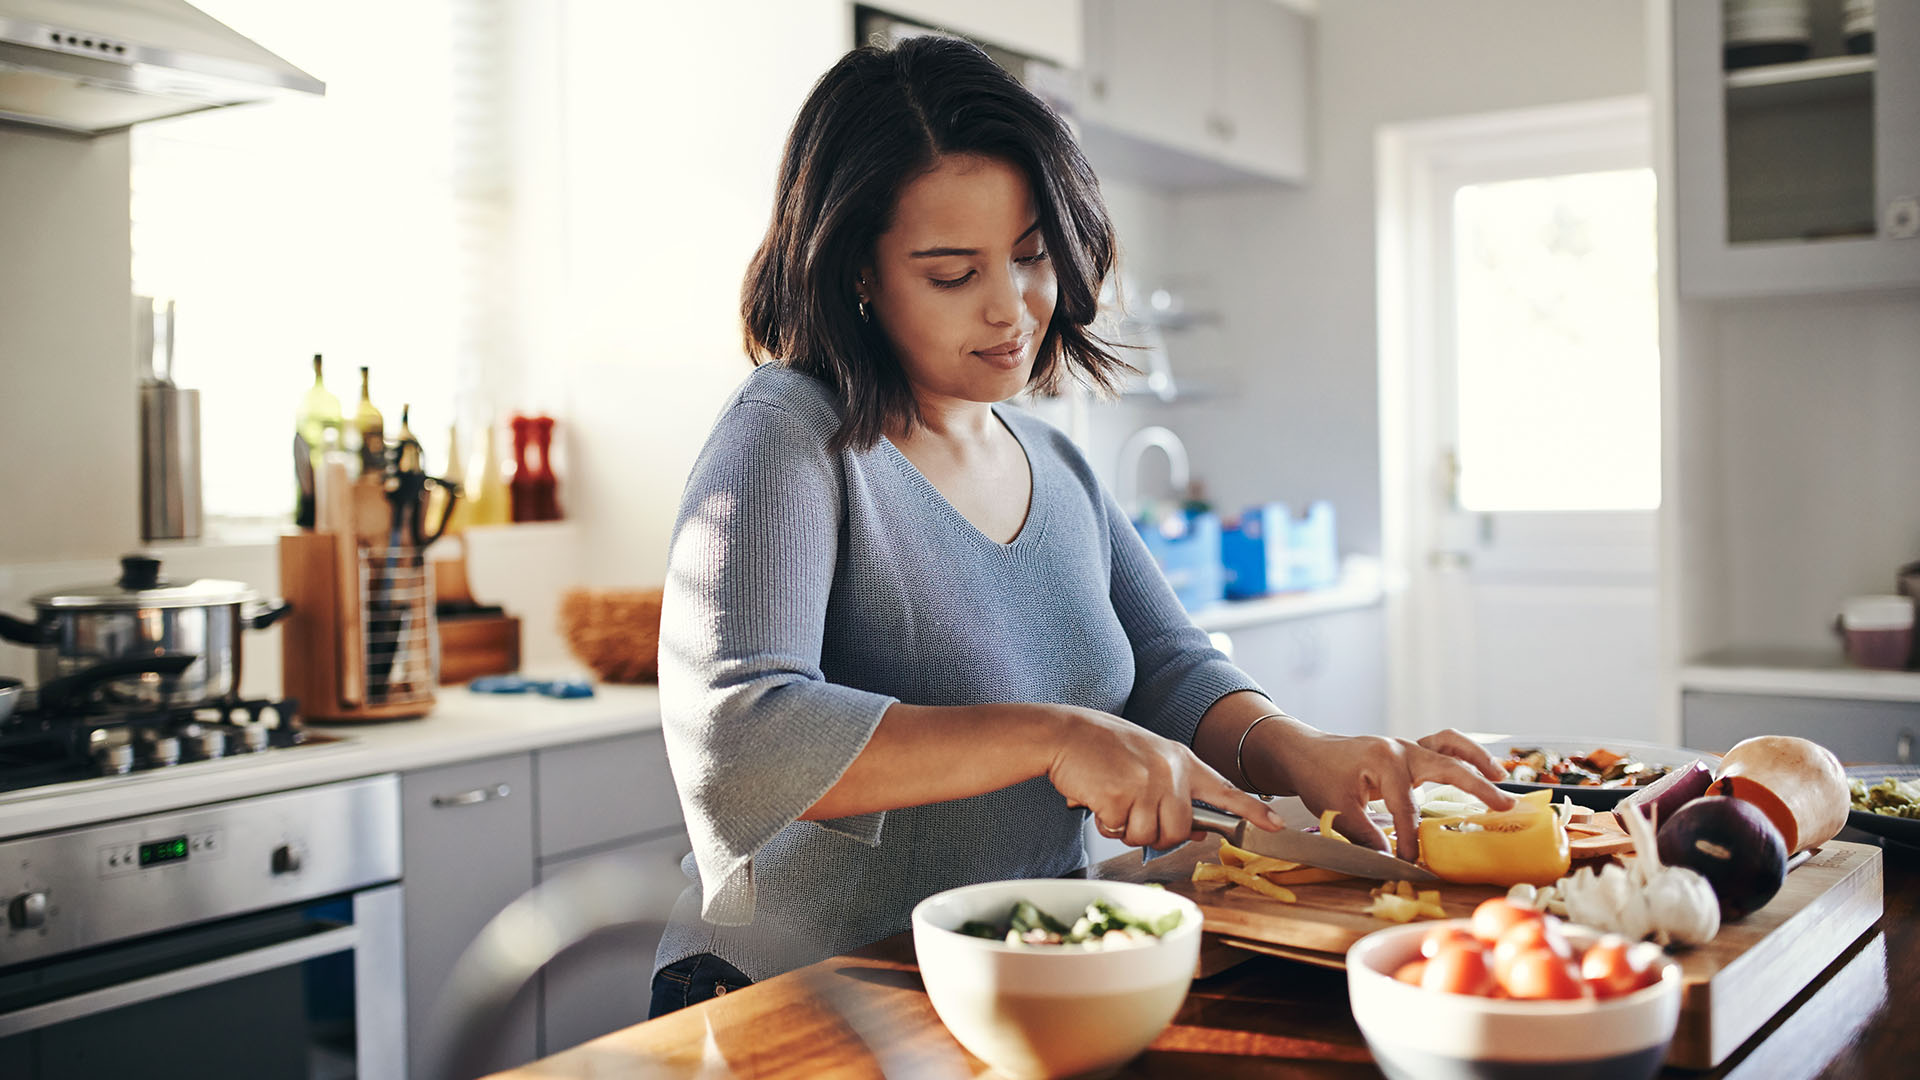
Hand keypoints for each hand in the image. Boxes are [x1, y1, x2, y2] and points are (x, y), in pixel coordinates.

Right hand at [1044, 706, 1284, 849]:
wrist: (1066, 733)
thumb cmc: (1104, 750)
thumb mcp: (1149, 762)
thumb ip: (1176, 791)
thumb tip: (1200, 830)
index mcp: (1181, 760)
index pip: (1225, 790)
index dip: (1251, 811)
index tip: (1276, 826)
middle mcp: (1170, 771)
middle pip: (1180, 830)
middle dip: (1156, 833)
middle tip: (1132, 813)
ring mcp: (1146, 783)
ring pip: (1150, 836)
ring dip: (1127, 829)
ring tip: (1113, 801)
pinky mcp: (1120, 796)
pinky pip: (1120, 831)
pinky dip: (1106, 823)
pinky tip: (1097, 799)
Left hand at [1251, 724, 1514, 860]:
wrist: (1305, 752)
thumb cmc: (1318, 777)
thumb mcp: (1335, 810)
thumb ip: (1365, 835)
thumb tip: (1390, 860)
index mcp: (1384, 761)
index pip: (1407, 808)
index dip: (1411, 839)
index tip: (1413, 863)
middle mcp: (1401, 749)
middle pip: (1447, 767)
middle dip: (1477, 787)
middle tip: (1504, 807)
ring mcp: (1406, 746)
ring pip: (1450, 746)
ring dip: (1477, 759)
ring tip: (1501, 777)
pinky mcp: (1407, 751)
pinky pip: (1441, 746)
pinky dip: (1462, 754)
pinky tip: (1480, 768)